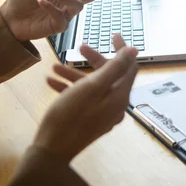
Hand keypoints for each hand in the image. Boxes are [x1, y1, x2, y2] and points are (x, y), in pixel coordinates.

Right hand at [33, 34, 138, 161]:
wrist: (51, 151)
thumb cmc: (70, 116)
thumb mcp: (92, 87)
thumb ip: (114, 67)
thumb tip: (134, 50)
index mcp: (120, 97)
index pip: (129, 67)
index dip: (122, 49)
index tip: (112, 34)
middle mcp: (115, 106)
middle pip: (110, 76)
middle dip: (94, 60)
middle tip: (79, 47)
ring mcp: (102, 115)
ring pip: (93, 86)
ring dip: (75, 74)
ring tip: (55, 67)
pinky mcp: (89, 121)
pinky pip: (84, 99)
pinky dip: (70, 89)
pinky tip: (51, 82)